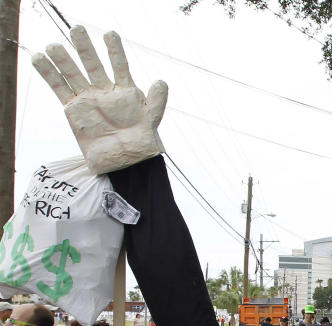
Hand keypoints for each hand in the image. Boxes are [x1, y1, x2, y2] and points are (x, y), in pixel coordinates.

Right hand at [32, 26, 166, 174]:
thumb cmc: (141, 141)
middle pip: (93, 64)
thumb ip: (157, 100)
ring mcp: (88, 98)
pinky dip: (49, 74)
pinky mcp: (74, 108)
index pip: (119, 64)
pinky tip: (39, 58)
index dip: (114, 50)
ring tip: (54, 45)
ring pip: (74, 73)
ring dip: (64, 59)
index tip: (110, 34)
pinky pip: (60, 88)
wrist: (125, 160)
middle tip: (77, 29)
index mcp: (125, 90)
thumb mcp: (152, 119)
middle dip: (85, 47)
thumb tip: (161, 81)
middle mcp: (105, 90)